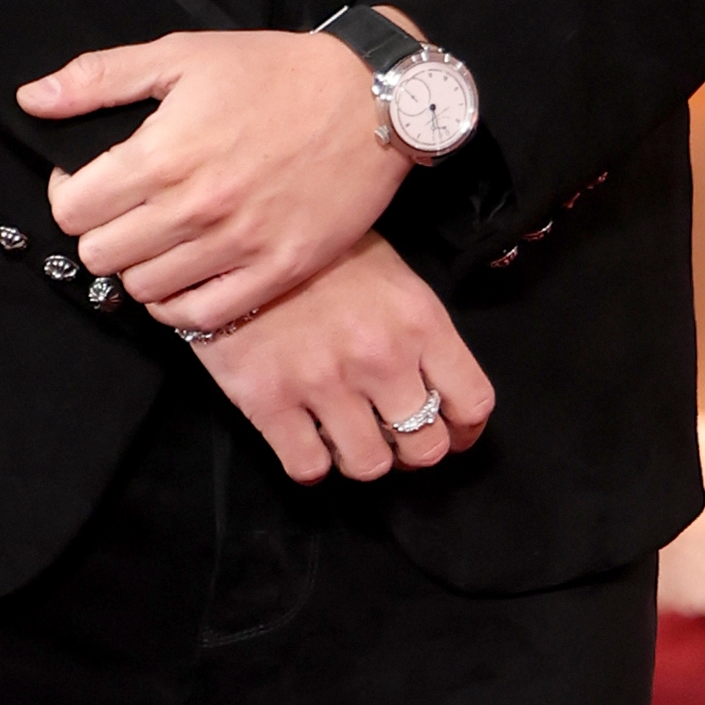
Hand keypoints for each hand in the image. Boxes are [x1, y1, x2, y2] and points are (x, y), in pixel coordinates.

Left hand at [19, 26, 405, 328]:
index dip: (69, 195)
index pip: (72, 210)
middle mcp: (195, 208)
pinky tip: (187, 272)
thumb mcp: (182, 56)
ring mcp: (238, 246)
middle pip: (100, 256)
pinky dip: (181, 301)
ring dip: (139, 267)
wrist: (370, 98)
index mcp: (163, 154)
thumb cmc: (273, 71)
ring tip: (157, 239)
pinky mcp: (277, 271)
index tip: (89, 182)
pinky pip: (201, 315)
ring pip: (145, 290)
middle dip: (100, 233)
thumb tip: (31, 98)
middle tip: (123, 213)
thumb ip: (99, 78)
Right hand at [191, 239, 494, 486]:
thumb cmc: (317, 253)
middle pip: (425, 446)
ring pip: (369, 466)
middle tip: (393, 438)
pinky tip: (306, 440)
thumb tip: (432, 383)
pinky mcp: (270, 401)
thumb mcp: (389, 273)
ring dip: (362, 458)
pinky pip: (307, 467)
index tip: (452, 432)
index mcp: (418, 322)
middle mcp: (380, 359)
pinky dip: (311, 464)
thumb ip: (418, 330)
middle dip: (413, 450)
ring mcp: (325, 383)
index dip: (464, 430)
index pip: (472, 402)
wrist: (232, 237)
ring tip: (347, 438)